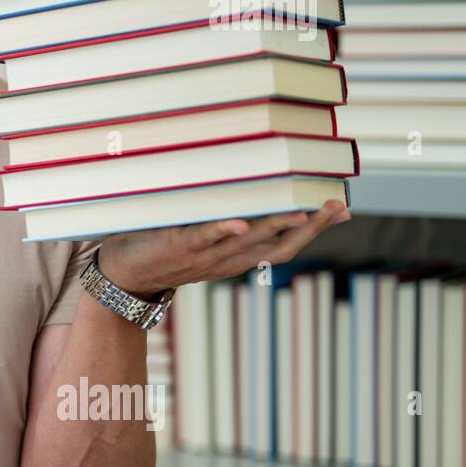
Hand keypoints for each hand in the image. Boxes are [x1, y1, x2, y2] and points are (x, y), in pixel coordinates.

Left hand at [95, 198, 350, 297]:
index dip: (315, 231)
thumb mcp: (201, 236)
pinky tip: (240, 222)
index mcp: (235, 258)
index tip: (345, 211)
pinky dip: (221, 230)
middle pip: (277, 248)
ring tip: (304, 212)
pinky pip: (202, 238)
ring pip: (246, 244)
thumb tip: (247, 190)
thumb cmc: (161, 248)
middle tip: (338, 206)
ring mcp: (202, 256)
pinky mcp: (176, 248)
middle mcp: (225, 260)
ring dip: (275, 227)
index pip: (284, 246)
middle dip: (310, 229)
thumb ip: (224, 219)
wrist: (122, 275)